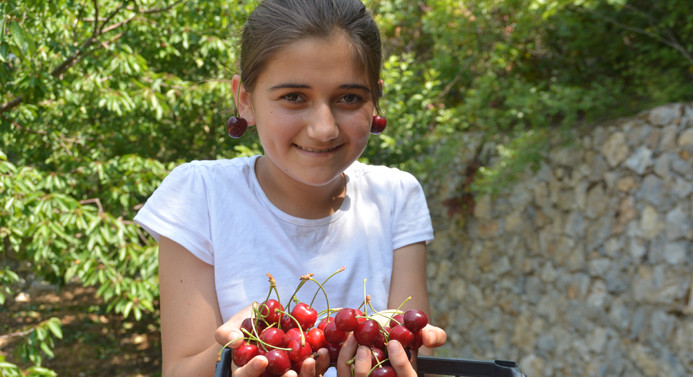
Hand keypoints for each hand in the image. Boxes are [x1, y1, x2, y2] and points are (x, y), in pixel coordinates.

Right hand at [214, 305, 331, 376]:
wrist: (261, 323)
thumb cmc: (241, 328)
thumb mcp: (229, 329)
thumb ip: (227, 334)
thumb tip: (234, 340)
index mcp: (247, 372)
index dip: (253, 371)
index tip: (262, 360)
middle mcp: (269, 376)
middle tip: (292, 372)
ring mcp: (287, 372)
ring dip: (309, 372)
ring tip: (316, 357)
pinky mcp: (303, 364)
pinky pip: (314, 368)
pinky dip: (321, 363)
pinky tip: (326, 351)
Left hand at [335, 325, 446, 376]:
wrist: (385, 332)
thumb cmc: (407, 335)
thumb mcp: (424, 333)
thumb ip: (433, 335)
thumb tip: (428, 337)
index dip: (400, 364)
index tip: (394, 343)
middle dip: (364, 369)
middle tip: (364, 345)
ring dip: (346, 362)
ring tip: (351, 338)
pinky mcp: (348, 374)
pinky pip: (337, 373)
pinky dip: (330, 361)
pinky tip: (329, 345)